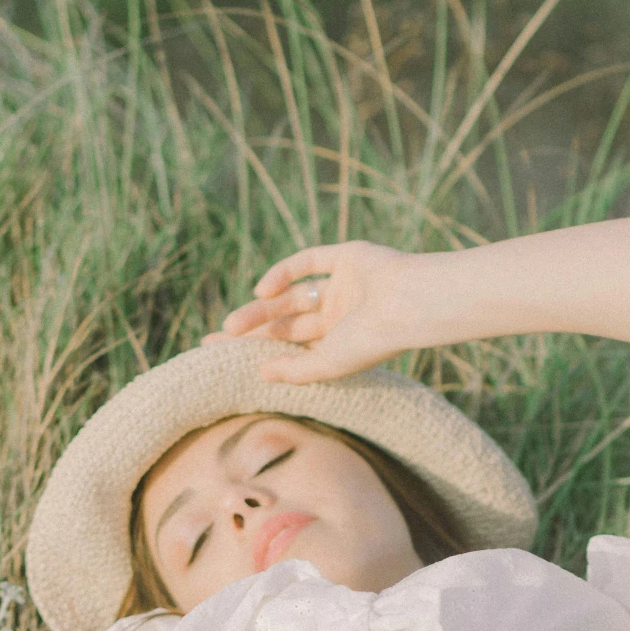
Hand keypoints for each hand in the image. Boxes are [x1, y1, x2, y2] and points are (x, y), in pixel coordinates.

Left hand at [220, 242, 434, 381]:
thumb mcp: (328, 363)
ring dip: (262, 307)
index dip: (259, 350)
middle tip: (219, 337)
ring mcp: (343, 285)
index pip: (290, 346)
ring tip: (233, 325)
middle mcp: (339, 314)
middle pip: (286, 321)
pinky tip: (263, 288)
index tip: (226, 356)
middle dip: (253, 329)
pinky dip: (283, 272)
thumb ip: (295, 370)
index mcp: (338, 342)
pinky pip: (309, 261)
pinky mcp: (348, 257)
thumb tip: (259, 373)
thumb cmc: (373, 342)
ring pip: (291, 295)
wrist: (410, 304)